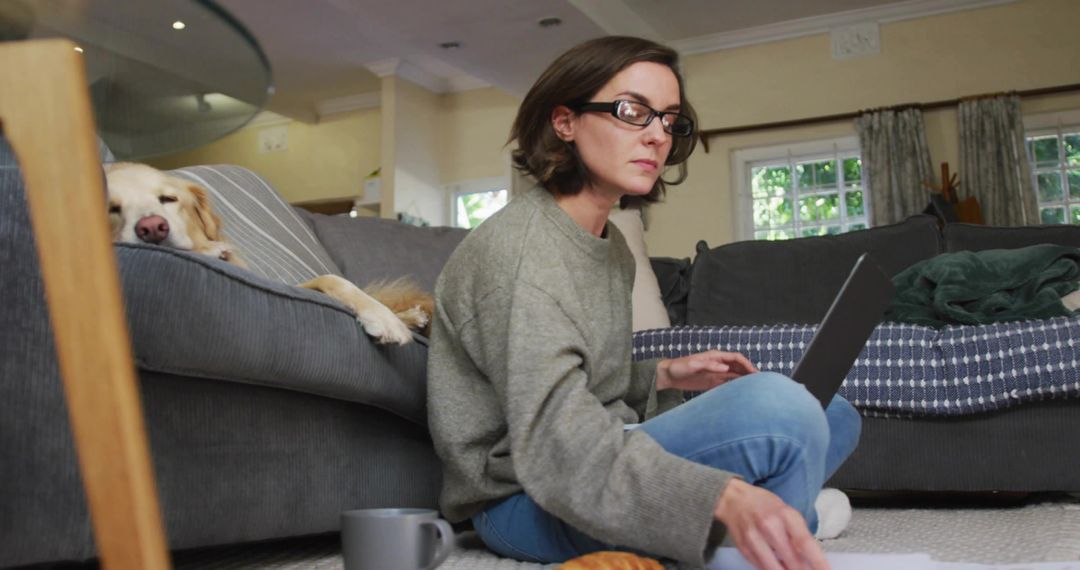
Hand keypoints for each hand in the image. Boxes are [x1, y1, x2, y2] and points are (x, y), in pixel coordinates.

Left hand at [655, 350, 757, 391]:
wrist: (668, 375)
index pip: (736, 358)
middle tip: (760, 382)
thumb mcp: (692, 365)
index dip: (747, 364)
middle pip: (738, 366)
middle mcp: (717, 363)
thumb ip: (709, 365)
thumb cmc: (678, 367)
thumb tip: (725, 367)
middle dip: (749, 372)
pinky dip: (735, 386)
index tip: (755, 373)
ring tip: (754, 388)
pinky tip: (741, 392)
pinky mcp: (712, 381)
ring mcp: (716, 372)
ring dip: (744, 379)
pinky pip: (727, 383)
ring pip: (735, 375)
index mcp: (715, 356)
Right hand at [714, 480, 828, 569]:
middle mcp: (770, 526)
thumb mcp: (787, 513)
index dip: (818, 561)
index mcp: (785, 515)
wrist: (733, 499)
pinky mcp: (744, 548)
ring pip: (775, 568)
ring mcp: (754, 538)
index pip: (805, 542)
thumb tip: (811, 561)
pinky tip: (777, 566)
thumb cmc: (765, 505)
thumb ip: (799, 535)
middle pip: (792, 560)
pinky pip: (762, 567)